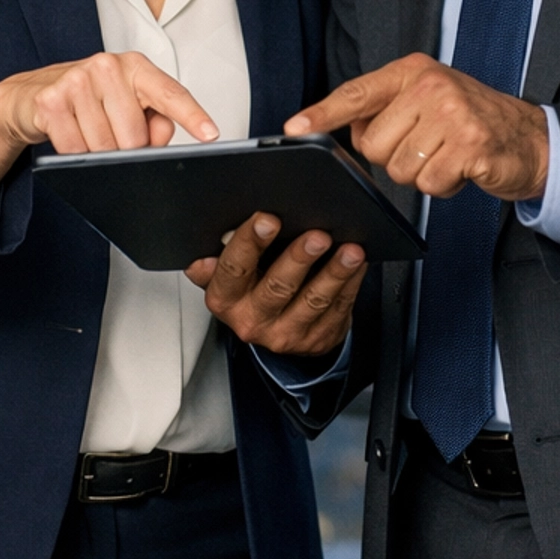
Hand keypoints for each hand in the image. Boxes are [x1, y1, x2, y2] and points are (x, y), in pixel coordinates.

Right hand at [0, 51, 217, 193]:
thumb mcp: (126, 106)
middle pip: (135, 137)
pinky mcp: (51, 100)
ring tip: (87, 133)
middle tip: (111, 137)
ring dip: (98, 154)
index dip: (192, 115)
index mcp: (135, 67)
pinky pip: (75, 149)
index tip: (211, 134)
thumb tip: (163, 139)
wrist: (30, 96)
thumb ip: (155, 122)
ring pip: (105, 147)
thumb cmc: (88, 101)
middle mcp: (108, 66)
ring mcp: (78, 80)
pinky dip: (74, 153)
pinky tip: (69, 135)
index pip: (170, 93)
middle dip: (126, 151)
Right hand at [187, 213, 366, 358]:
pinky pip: (338, 309)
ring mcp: (286, 333)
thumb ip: (217, 260)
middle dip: (299, 258)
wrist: (276, 329)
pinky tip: (358, 264)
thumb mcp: (226, 277)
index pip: (233, 269)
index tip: (267, 219)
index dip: (250, 243)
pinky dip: (350, 283)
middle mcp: (252, 320)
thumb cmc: (250, 289)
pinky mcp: (316, 339)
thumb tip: (201, 257)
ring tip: (350, 250)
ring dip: (335, 273)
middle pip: (277, 287)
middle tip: (317, 236)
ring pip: (314, 301)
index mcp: (224, 299)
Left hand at [286, 55, 548, 202]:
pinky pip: (429, 184)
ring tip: (448, 155)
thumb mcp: (427, 100)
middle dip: (396, 158)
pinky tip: (462, 168)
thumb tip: (344, 133)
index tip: (292, 127)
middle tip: (428, 146)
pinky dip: (444, 186)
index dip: (322, 113)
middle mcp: (431, 86)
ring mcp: (452, 114)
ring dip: (422, 174)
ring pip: (400, 169)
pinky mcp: (470, 146)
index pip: (357, 93)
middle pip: (373, 145)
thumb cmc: (471, 122)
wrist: (531, 140)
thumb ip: (387, 109)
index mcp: (414, 71)